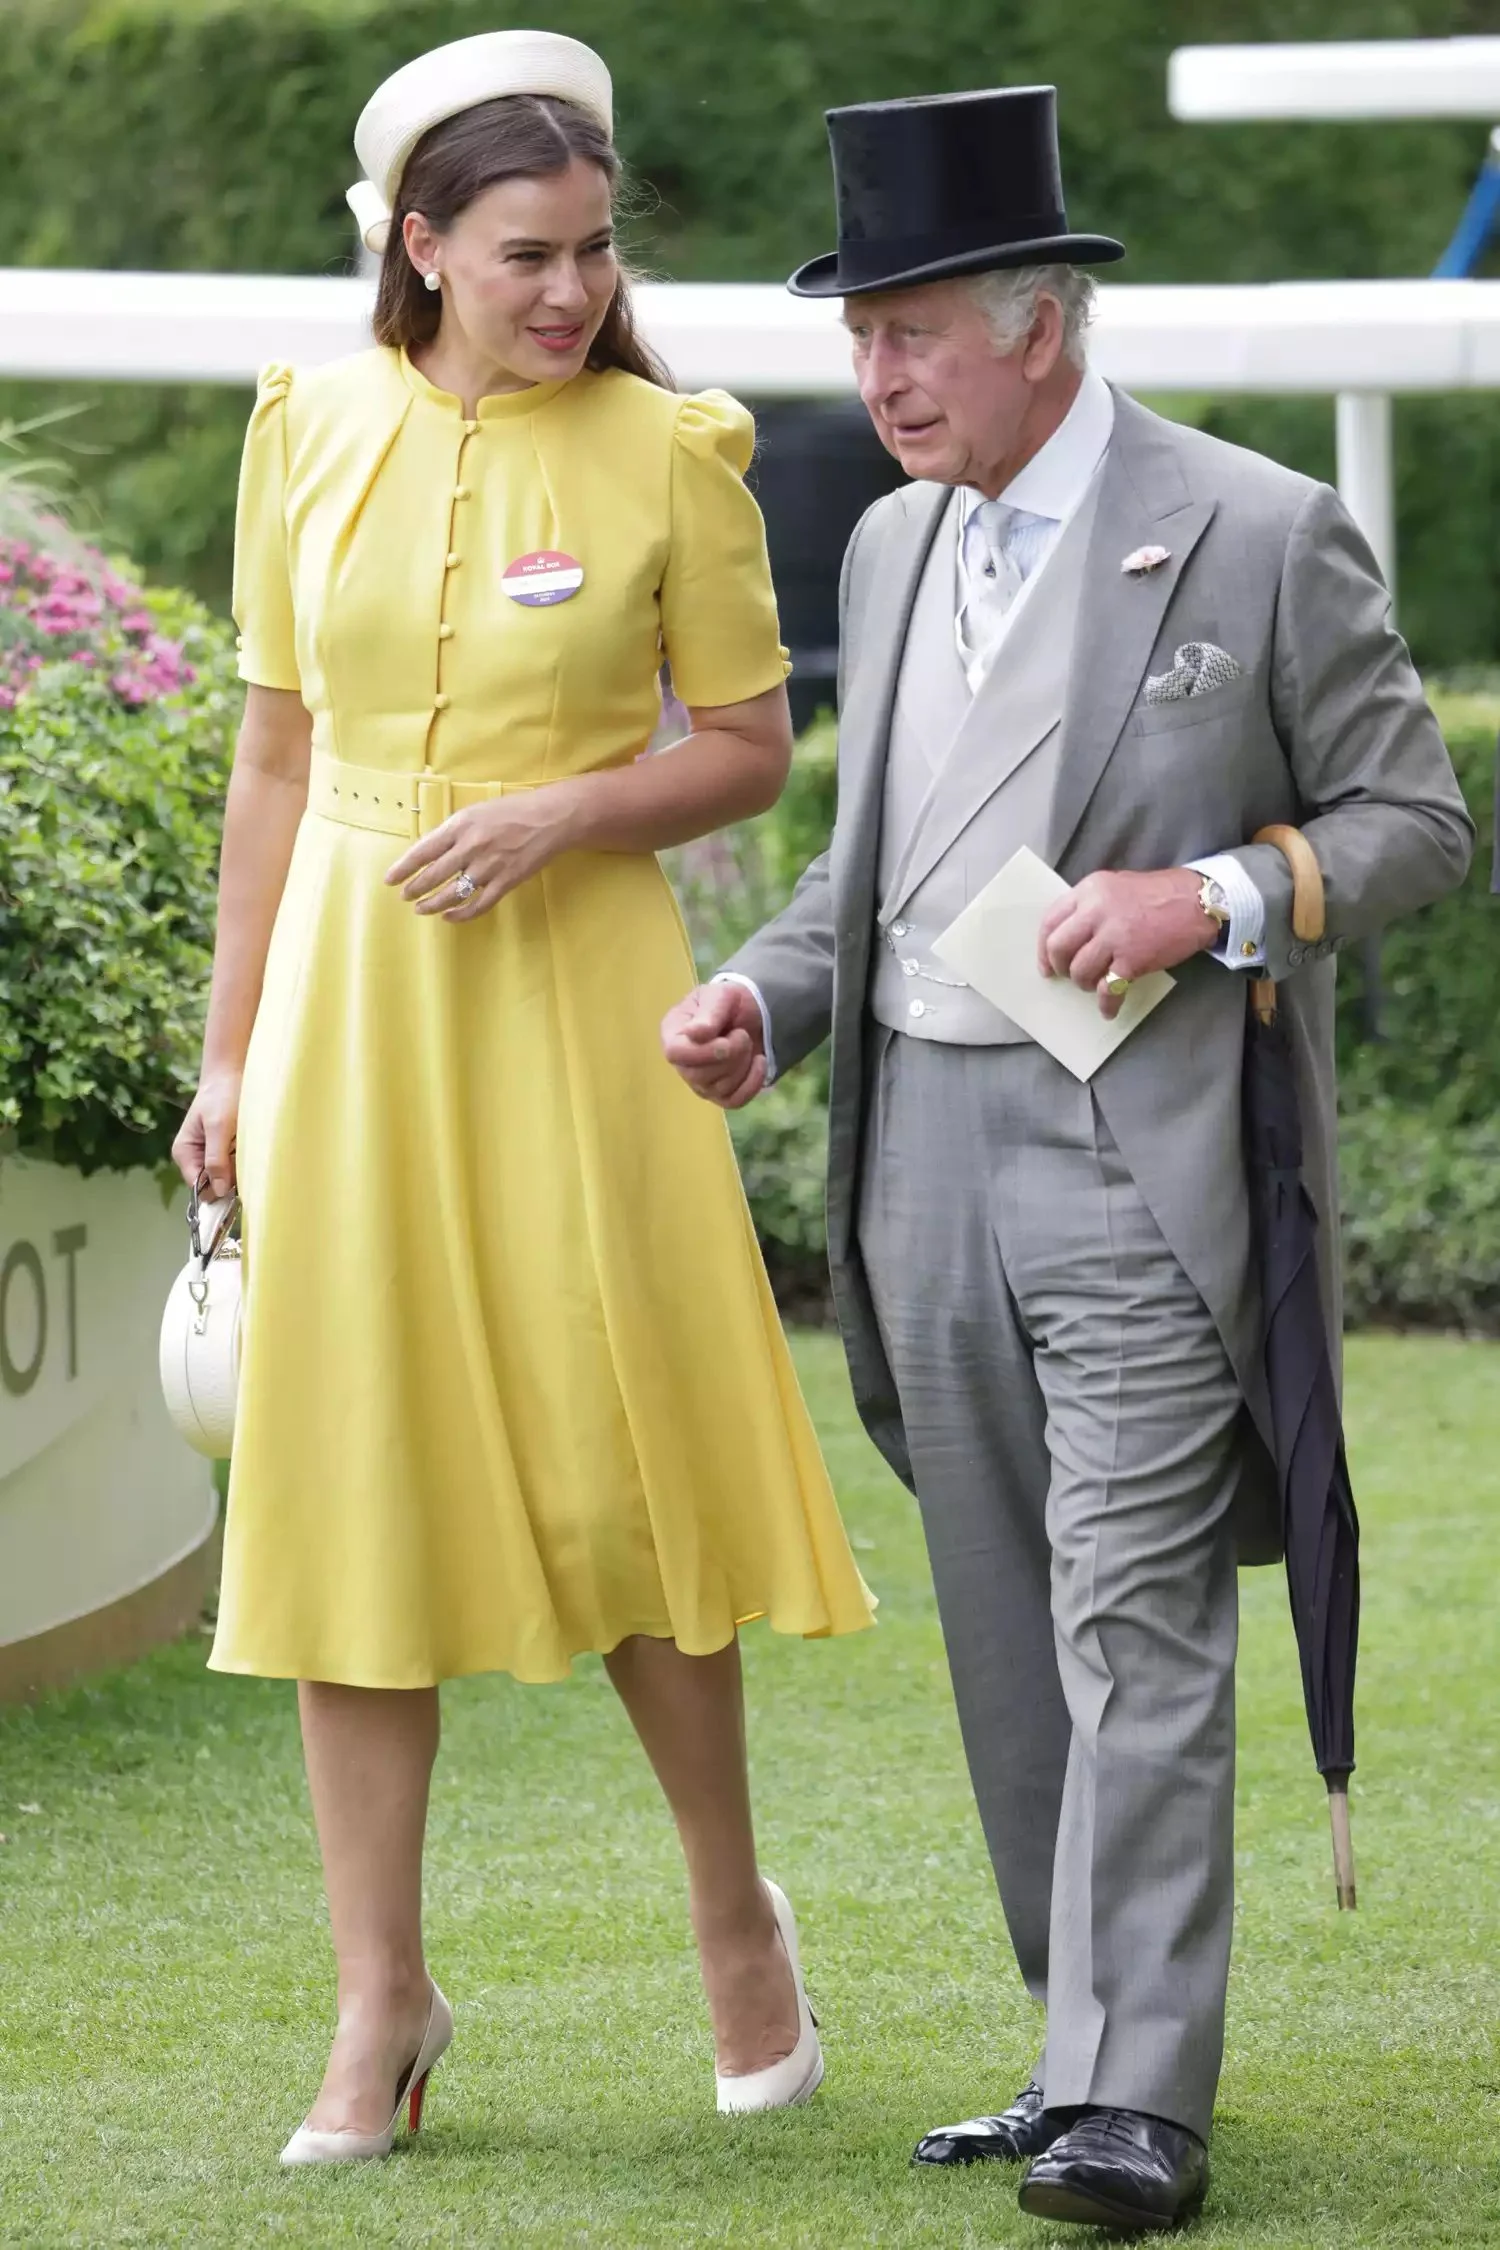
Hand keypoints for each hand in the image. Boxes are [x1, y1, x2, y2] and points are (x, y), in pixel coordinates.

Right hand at [172, 1068, 240, 1198]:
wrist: (232, 1074)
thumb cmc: (222, 1096)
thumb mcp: (219, 1126)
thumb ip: (216, 1158)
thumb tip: (218, 1191)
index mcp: (185, 1153)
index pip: (198, 1187)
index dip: (216, 1192)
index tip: (237, 1191)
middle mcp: (195, 1158)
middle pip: (213, 1185)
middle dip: (231, 1180)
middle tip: (248, 1166)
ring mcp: (211, 1155)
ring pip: (227, 1177)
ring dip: (240, 1170)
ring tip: (250, 1151)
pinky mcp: (226, 1150)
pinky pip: (235, 1165)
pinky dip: (245, 1162)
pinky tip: (252, 1149)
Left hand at [384, 784, 581, 919]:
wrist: (550, 818)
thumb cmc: (511, 811)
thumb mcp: (475, 812)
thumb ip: (453, 831)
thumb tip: (431, 852)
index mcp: (460, 826)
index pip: (423, 851)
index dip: (403, 868)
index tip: (389, 879)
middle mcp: (471, 847)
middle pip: (434, 875)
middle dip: (414, 889)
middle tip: (404, 897)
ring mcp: (489, 867)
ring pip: (453, 893)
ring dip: (432, 904)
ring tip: (421, 909)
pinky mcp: (506, 882)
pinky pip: (478, 905)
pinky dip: (461, 914)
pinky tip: (449, 916)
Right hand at [661, 983, 766, 1108]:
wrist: (753, 1013)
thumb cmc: (729, 1002)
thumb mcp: (721, 995)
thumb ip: (709, 1012)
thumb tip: (695, 1034)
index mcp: (673, 1034)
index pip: (675, 1053)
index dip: (702, 1052)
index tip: (726, 1041)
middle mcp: (682, 1063)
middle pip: (698, 1076)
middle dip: (730, 1056)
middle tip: (742, 1034)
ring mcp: (700, 1083)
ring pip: (719, 1089)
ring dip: (742, 1065)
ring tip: (747, 1043)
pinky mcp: (721, 1095)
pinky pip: (734, 1101)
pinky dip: (752, 1083)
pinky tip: (759, 1062)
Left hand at [1038, 868, 1219, 1019]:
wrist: (1198, 902)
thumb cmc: (1158, 894)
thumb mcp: (1116, 887)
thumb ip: (1090, 907)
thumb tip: (1071, 938)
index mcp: (1089, 890)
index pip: (1050, 921)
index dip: (1044, 948)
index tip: (1047, 965)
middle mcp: (1096, 911)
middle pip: (1059, 947)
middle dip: (1060, 968)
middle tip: (1070, 976)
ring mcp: (1114, 936)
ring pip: (1080, 970)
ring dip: (1085, 984)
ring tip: (1097, 984)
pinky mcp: (1132, 959)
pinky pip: (1108, 989)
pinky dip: (1107, 1004)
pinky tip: (1109, 1009)